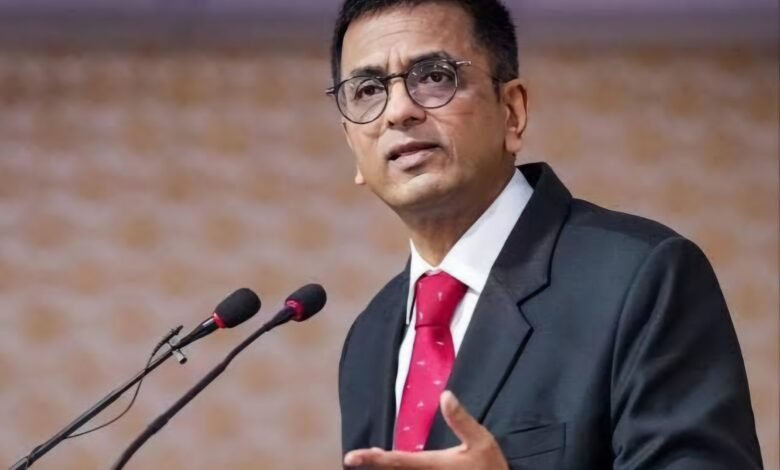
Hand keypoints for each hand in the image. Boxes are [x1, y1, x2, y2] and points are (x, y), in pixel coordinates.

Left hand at [343, 390, 507, 469]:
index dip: (371, 459)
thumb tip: (445, 395)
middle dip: (374, 464)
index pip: (395, 461)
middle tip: (354, 459)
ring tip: (370, 460)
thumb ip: (461, 420)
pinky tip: (394, 468)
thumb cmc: (491, 468)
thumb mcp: (481, 441)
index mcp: (432, 465)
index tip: (350, 457)